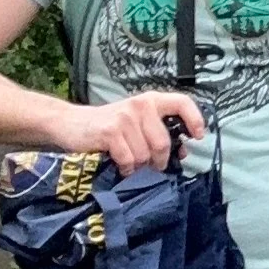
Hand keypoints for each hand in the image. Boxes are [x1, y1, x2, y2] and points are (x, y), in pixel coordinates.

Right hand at [54, 92, 204, 174]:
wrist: (70, 123)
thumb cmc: (109, 127)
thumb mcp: (136, 124)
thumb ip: (159, 133)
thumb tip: (184, 152)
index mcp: (150, 101)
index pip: (181, 102)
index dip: (195, 119)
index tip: (198, 136)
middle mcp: (140, 105)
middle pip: (163, 142)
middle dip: (159, 160)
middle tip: (150, 166)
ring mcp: (124, 117)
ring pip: (145, 155)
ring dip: (139, 166)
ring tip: (129, 162)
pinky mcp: (110, 131)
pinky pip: (129, 160)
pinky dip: (125, 168)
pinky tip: (119, 164)